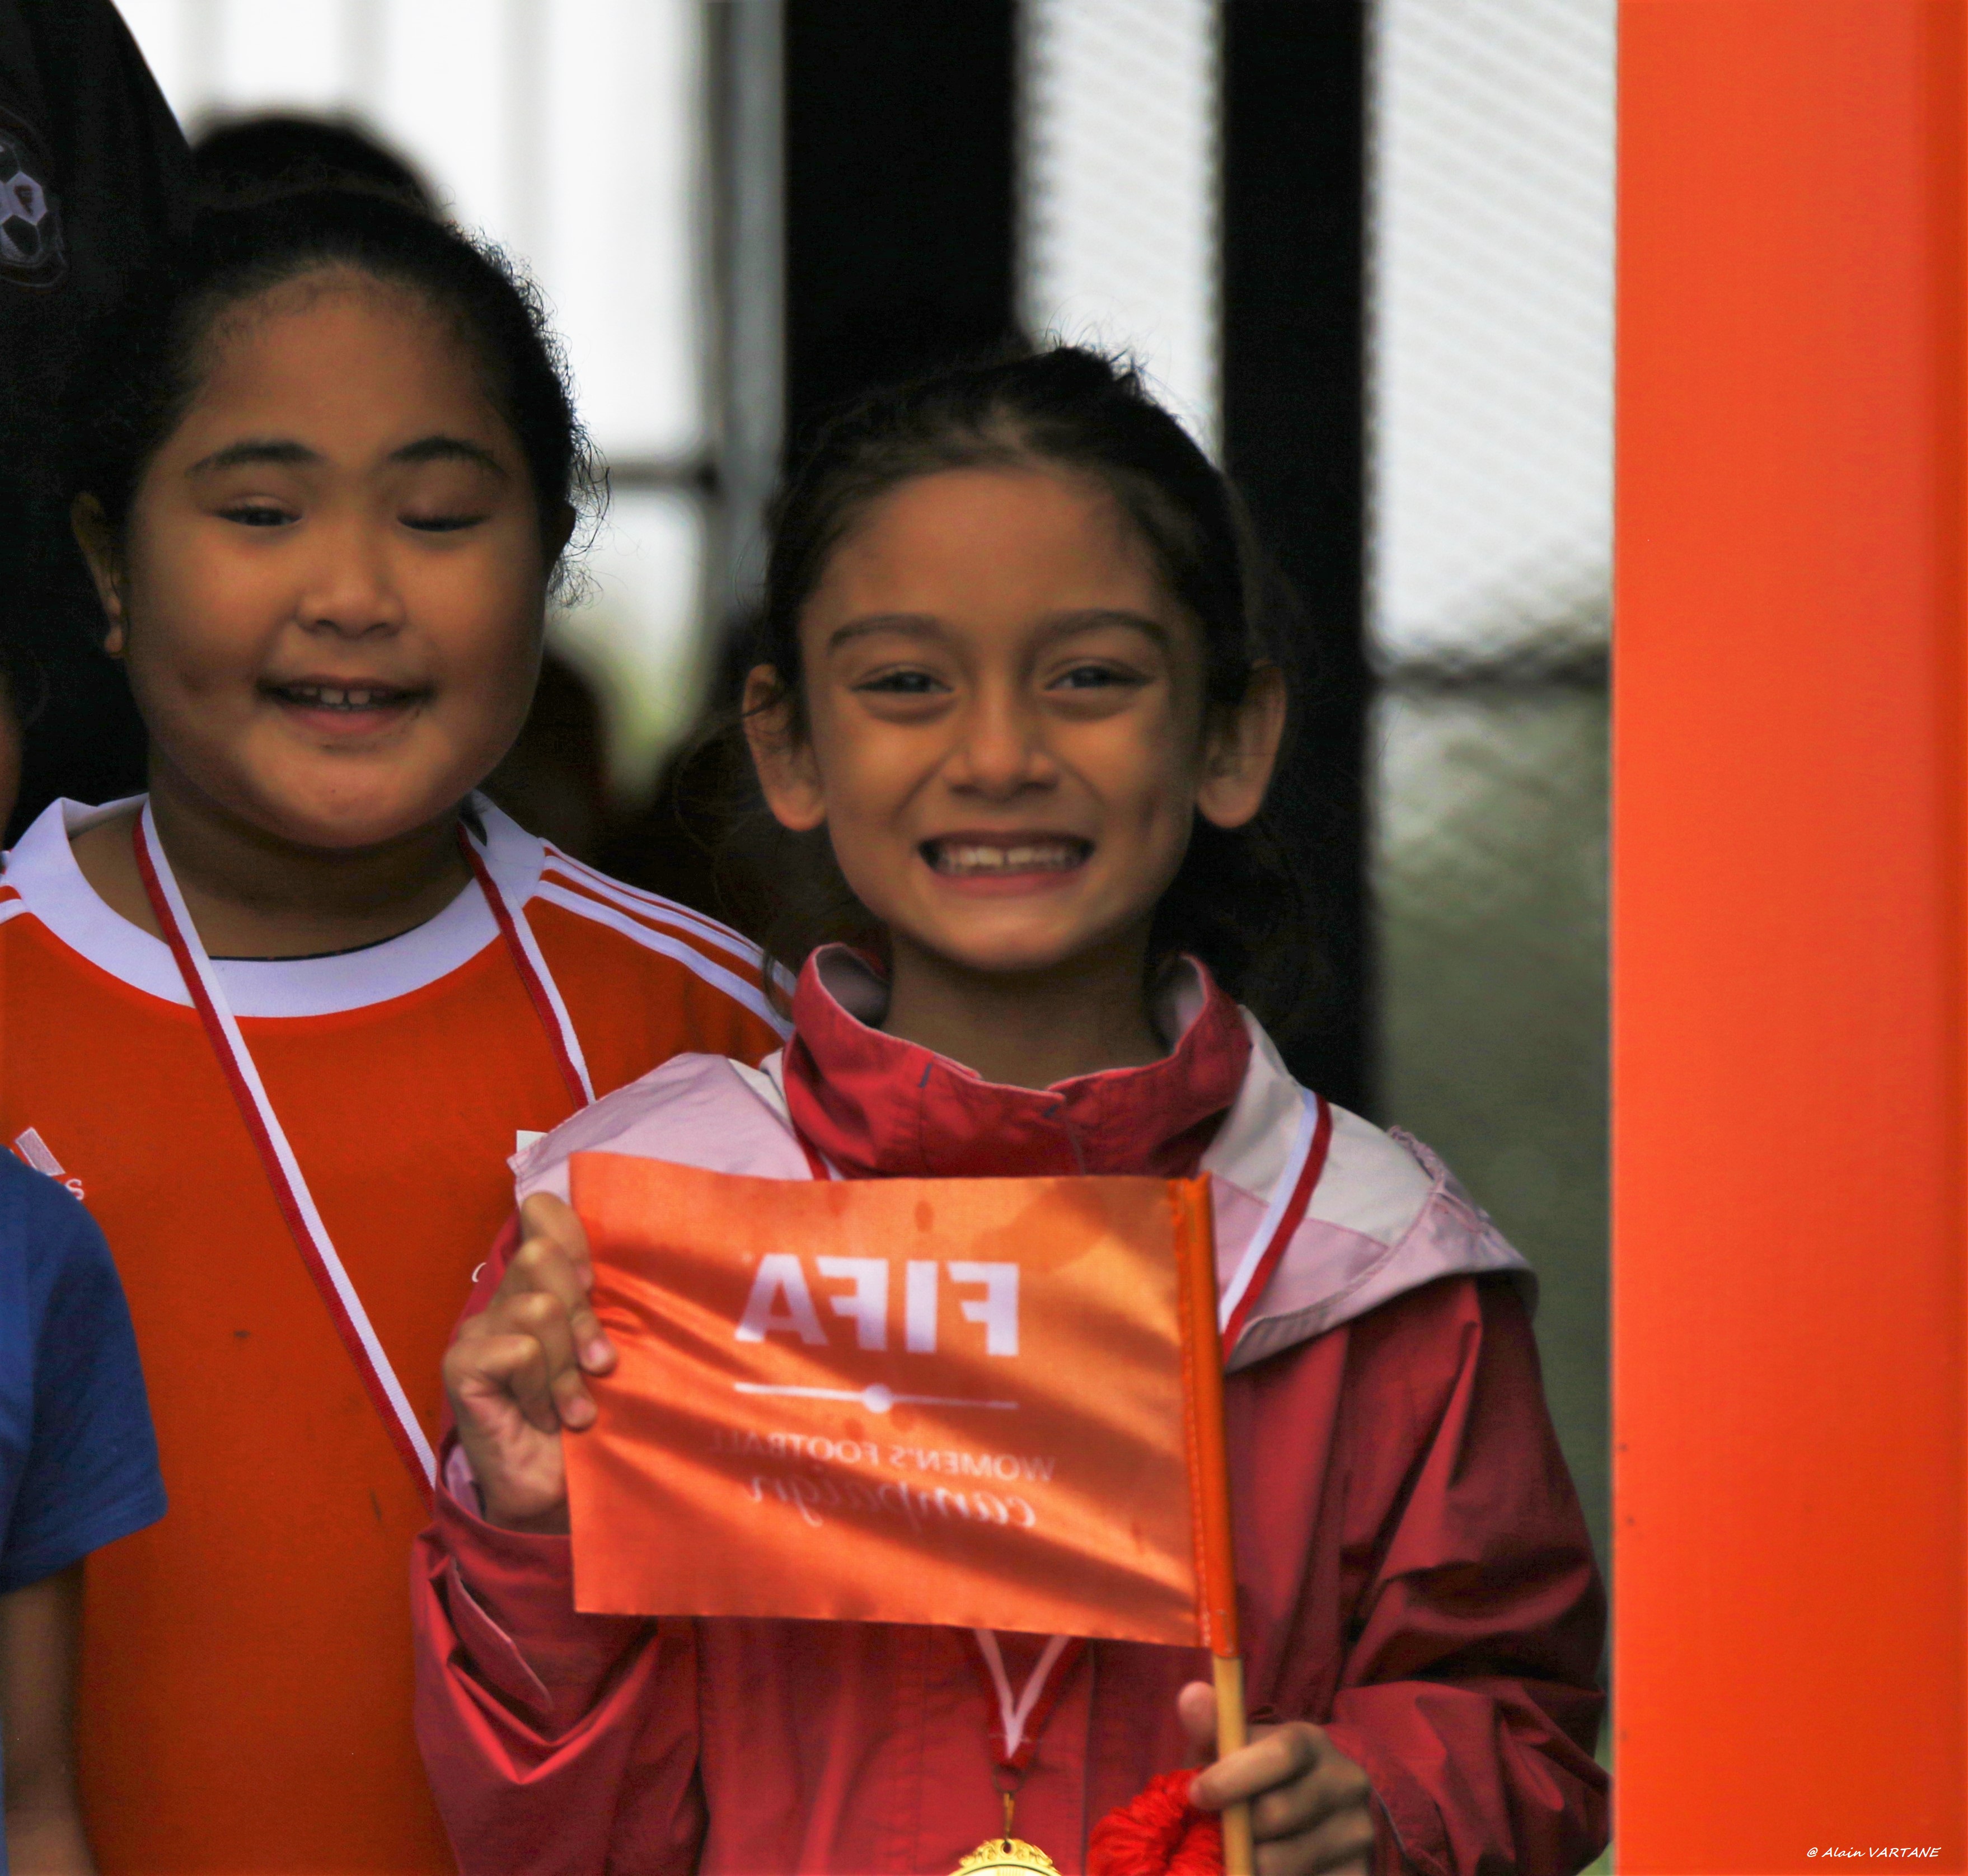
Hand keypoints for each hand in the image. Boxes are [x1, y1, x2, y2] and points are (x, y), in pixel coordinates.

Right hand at [442, 1193, 614, 1533]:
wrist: (559, 1492)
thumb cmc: (593, 1417)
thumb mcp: (609, 1349)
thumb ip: (608, 1303)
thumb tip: (637, 1259)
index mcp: (541, 1285)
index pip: (542, 1213)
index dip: (574, 1237)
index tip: (598, 1287)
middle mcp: (504, 1298)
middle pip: (541, 1254)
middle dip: (582, 1315)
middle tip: (597, 1366)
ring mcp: (477, 1330)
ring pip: (538, 1309)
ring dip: (567, 1367)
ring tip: (574, 1406)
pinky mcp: (461, 1365)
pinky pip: (519, 1351)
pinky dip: (543, 1389)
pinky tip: (546, 1417)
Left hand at [1179, 1681, 1377, 1875]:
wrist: (1309, 1818)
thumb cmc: (1254, 1778)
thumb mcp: (1233, 1750)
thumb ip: (1212, 1727)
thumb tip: (1190, 1694)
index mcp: (1313, 1742)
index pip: (1282, 1754)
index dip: (1234, 1776)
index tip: (1197, 1794)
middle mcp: (1346, 1782)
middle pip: (1279, 1813)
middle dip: (1235, 1829)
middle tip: (1215, 1835)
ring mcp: (1359, 1832)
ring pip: (1286, 1862)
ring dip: (1248, 1866)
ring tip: (1238, 1858)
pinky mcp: (1361, 1874)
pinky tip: (1263, 1874)